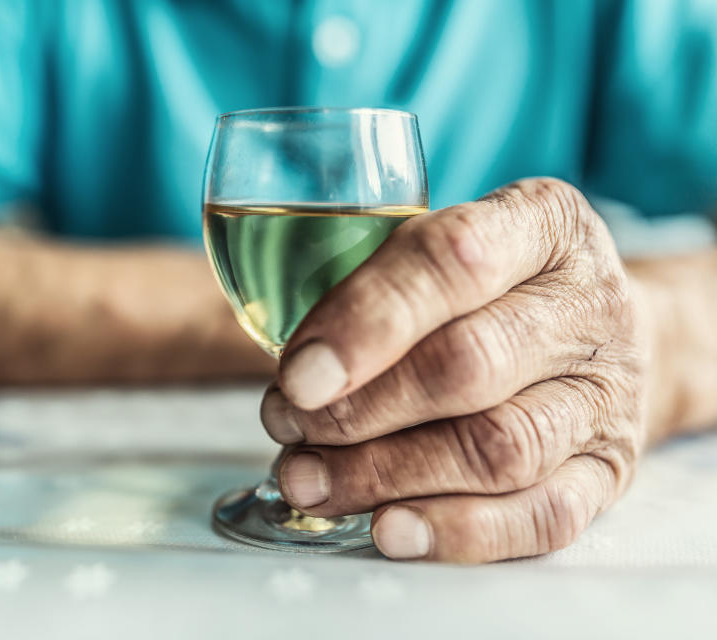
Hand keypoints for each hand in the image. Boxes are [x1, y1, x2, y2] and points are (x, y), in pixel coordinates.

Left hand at [261, 178, 654, 562]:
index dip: (367, 320)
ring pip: (499, 448)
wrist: (602, 332)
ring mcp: (606, 393)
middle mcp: (587, 304)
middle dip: (362, 407)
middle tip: (291, 425)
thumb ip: (376, 289)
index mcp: (542, 224)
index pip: (455, 257)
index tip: (300, 374)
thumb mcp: (444, 247)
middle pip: (471, 363)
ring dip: (388, 474)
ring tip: (312, 480)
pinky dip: (457, 531)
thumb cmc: (495, 288)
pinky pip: (542, 516)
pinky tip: (388, 529)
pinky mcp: (610, 470)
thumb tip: (296, 378)